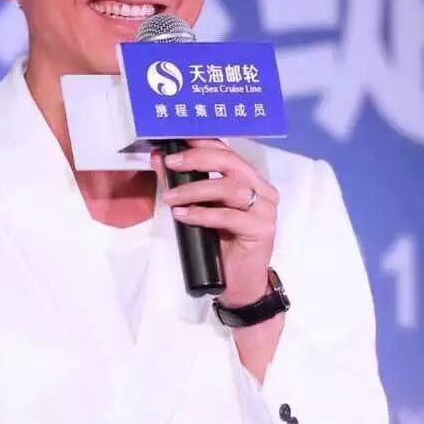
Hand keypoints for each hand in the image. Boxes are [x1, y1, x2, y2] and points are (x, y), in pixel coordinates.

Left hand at [152, 140, 277, 306]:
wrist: (240, 285)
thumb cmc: (222, 247)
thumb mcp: (201, 211)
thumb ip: (186, 186)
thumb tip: (159, 160)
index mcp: (251, 181)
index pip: (227, 152)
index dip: (202, 142)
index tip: (175, 139)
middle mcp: (262, 190)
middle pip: (230, 162)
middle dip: (197, 159)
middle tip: (170, 163)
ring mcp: (264, 210)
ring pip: (229, 187)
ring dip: (195, 190)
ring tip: (171, 197)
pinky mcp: (261, 229)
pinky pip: (229, 216)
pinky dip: (202, 214)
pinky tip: (184, 216)